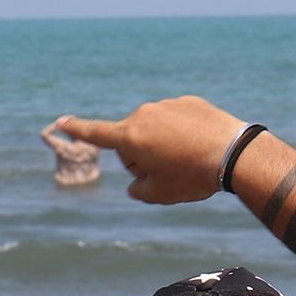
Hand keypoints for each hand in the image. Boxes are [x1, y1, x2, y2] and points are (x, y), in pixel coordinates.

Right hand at [56, 96, 246, 202]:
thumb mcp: (158, 195)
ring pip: (156, 128)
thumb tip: (137, 180)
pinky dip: (184, 133)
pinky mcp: (189, 101)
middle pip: (131, 139)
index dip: (76, 130)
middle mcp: (144, 115)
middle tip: (168, 172)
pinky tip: (201, 145)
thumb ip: (137, 189)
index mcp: (130, 137)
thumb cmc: (192, 178)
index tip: (60, 121)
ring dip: (164, 143)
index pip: (95, 133)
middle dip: (141, 155)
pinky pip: (177, 120)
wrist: (234, 154)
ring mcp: (167, 105)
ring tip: (189, 159)